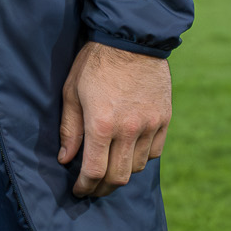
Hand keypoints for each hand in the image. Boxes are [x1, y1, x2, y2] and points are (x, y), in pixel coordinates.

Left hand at [57, 42, 170, 199]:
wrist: (131, 39)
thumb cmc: (94, 63)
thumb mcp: (72, 92)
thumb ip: (69, 129)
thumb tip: (65, 159)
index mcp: (101, 123)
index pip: (94, 170)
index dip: (85, 186)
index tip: (78, 190)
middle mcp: (128, 129)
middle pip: (118, 177)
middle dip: (102, 188)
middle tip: (92, 188)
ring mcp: (150, 125)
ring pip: (137, 167)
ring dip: (121, 173)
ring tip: (108, 168)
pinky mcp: (164, 119)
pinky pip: (154, 152)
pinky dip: (140, 158)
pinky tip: (128, 152)